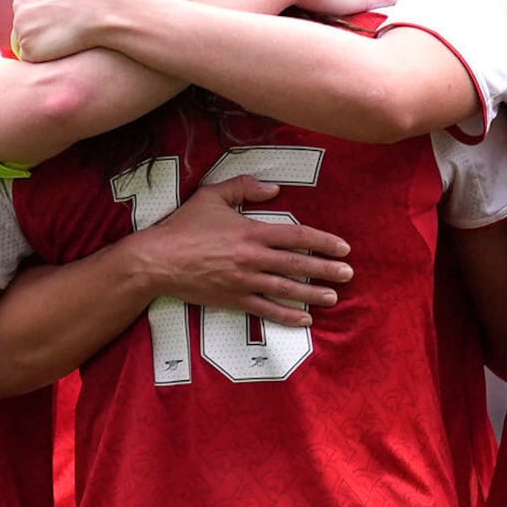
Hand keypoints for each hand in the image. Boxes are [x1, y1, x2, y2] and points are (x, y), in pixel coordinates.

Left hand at [9, 0, 138, 62]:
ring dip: (43, 43)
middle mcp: (20, 2)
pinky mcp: (27, 47)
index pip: (30, 3)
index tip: (63, 18)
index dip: (47, 14)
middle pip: (24, 21)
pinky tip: (63, 51)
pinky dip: (45, 58)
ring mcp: (21, 26)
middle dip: (40, 28)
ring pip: (26, 40)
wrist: (105, 10)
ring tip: (67, 41)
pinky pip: (32, 57)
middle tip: (65, 31)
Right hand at [131, 180, 354, 327]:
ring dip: (312, 294)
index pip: (296, 236)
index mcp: (251, 231)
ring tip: (333, 297)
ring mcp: (244, 281)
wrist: (157, 260)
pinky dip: (286, 316)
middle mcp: (252, 258)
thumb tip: (274, 189)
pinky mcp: (233, 299)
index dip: (323, 241)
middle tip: (348, 274)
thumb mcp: (212, 196)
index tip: (343, 247)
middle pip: (298, 264)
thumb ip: (244, 187)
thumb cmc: (183, 226)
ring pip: (286, 289)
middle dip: (326, 269)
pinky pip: (266, 310)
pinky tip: (304, 319)